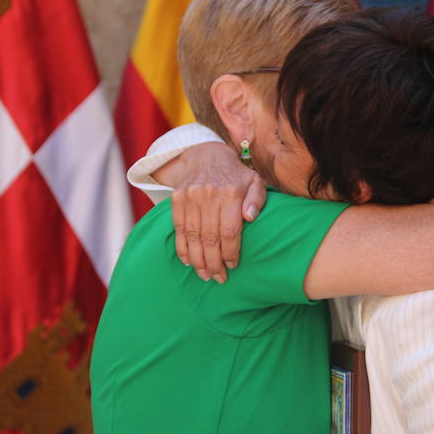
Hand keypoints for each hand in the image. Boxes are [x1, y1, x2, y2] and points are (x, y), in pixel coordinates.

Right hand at [162, 142, 265, 281]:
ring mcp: (190, 197)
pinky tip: (189, 262)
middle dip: (214, 263)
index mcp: (231, 193)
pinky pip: (178, 229)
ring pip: (193, 236)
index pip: (230, 231)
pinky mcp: (177, 199)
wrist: (206, 155)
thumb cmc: (235, 175)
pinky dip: (182, 248)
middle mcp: (209, 195)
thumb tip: (251, 218)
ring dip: (198, 260)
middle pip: (210, 238)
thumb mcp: (254, 182)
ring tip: (205, 275)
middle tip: (219, 278)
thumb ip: (257, 200)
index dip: (231, 252)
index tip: (233, 265)